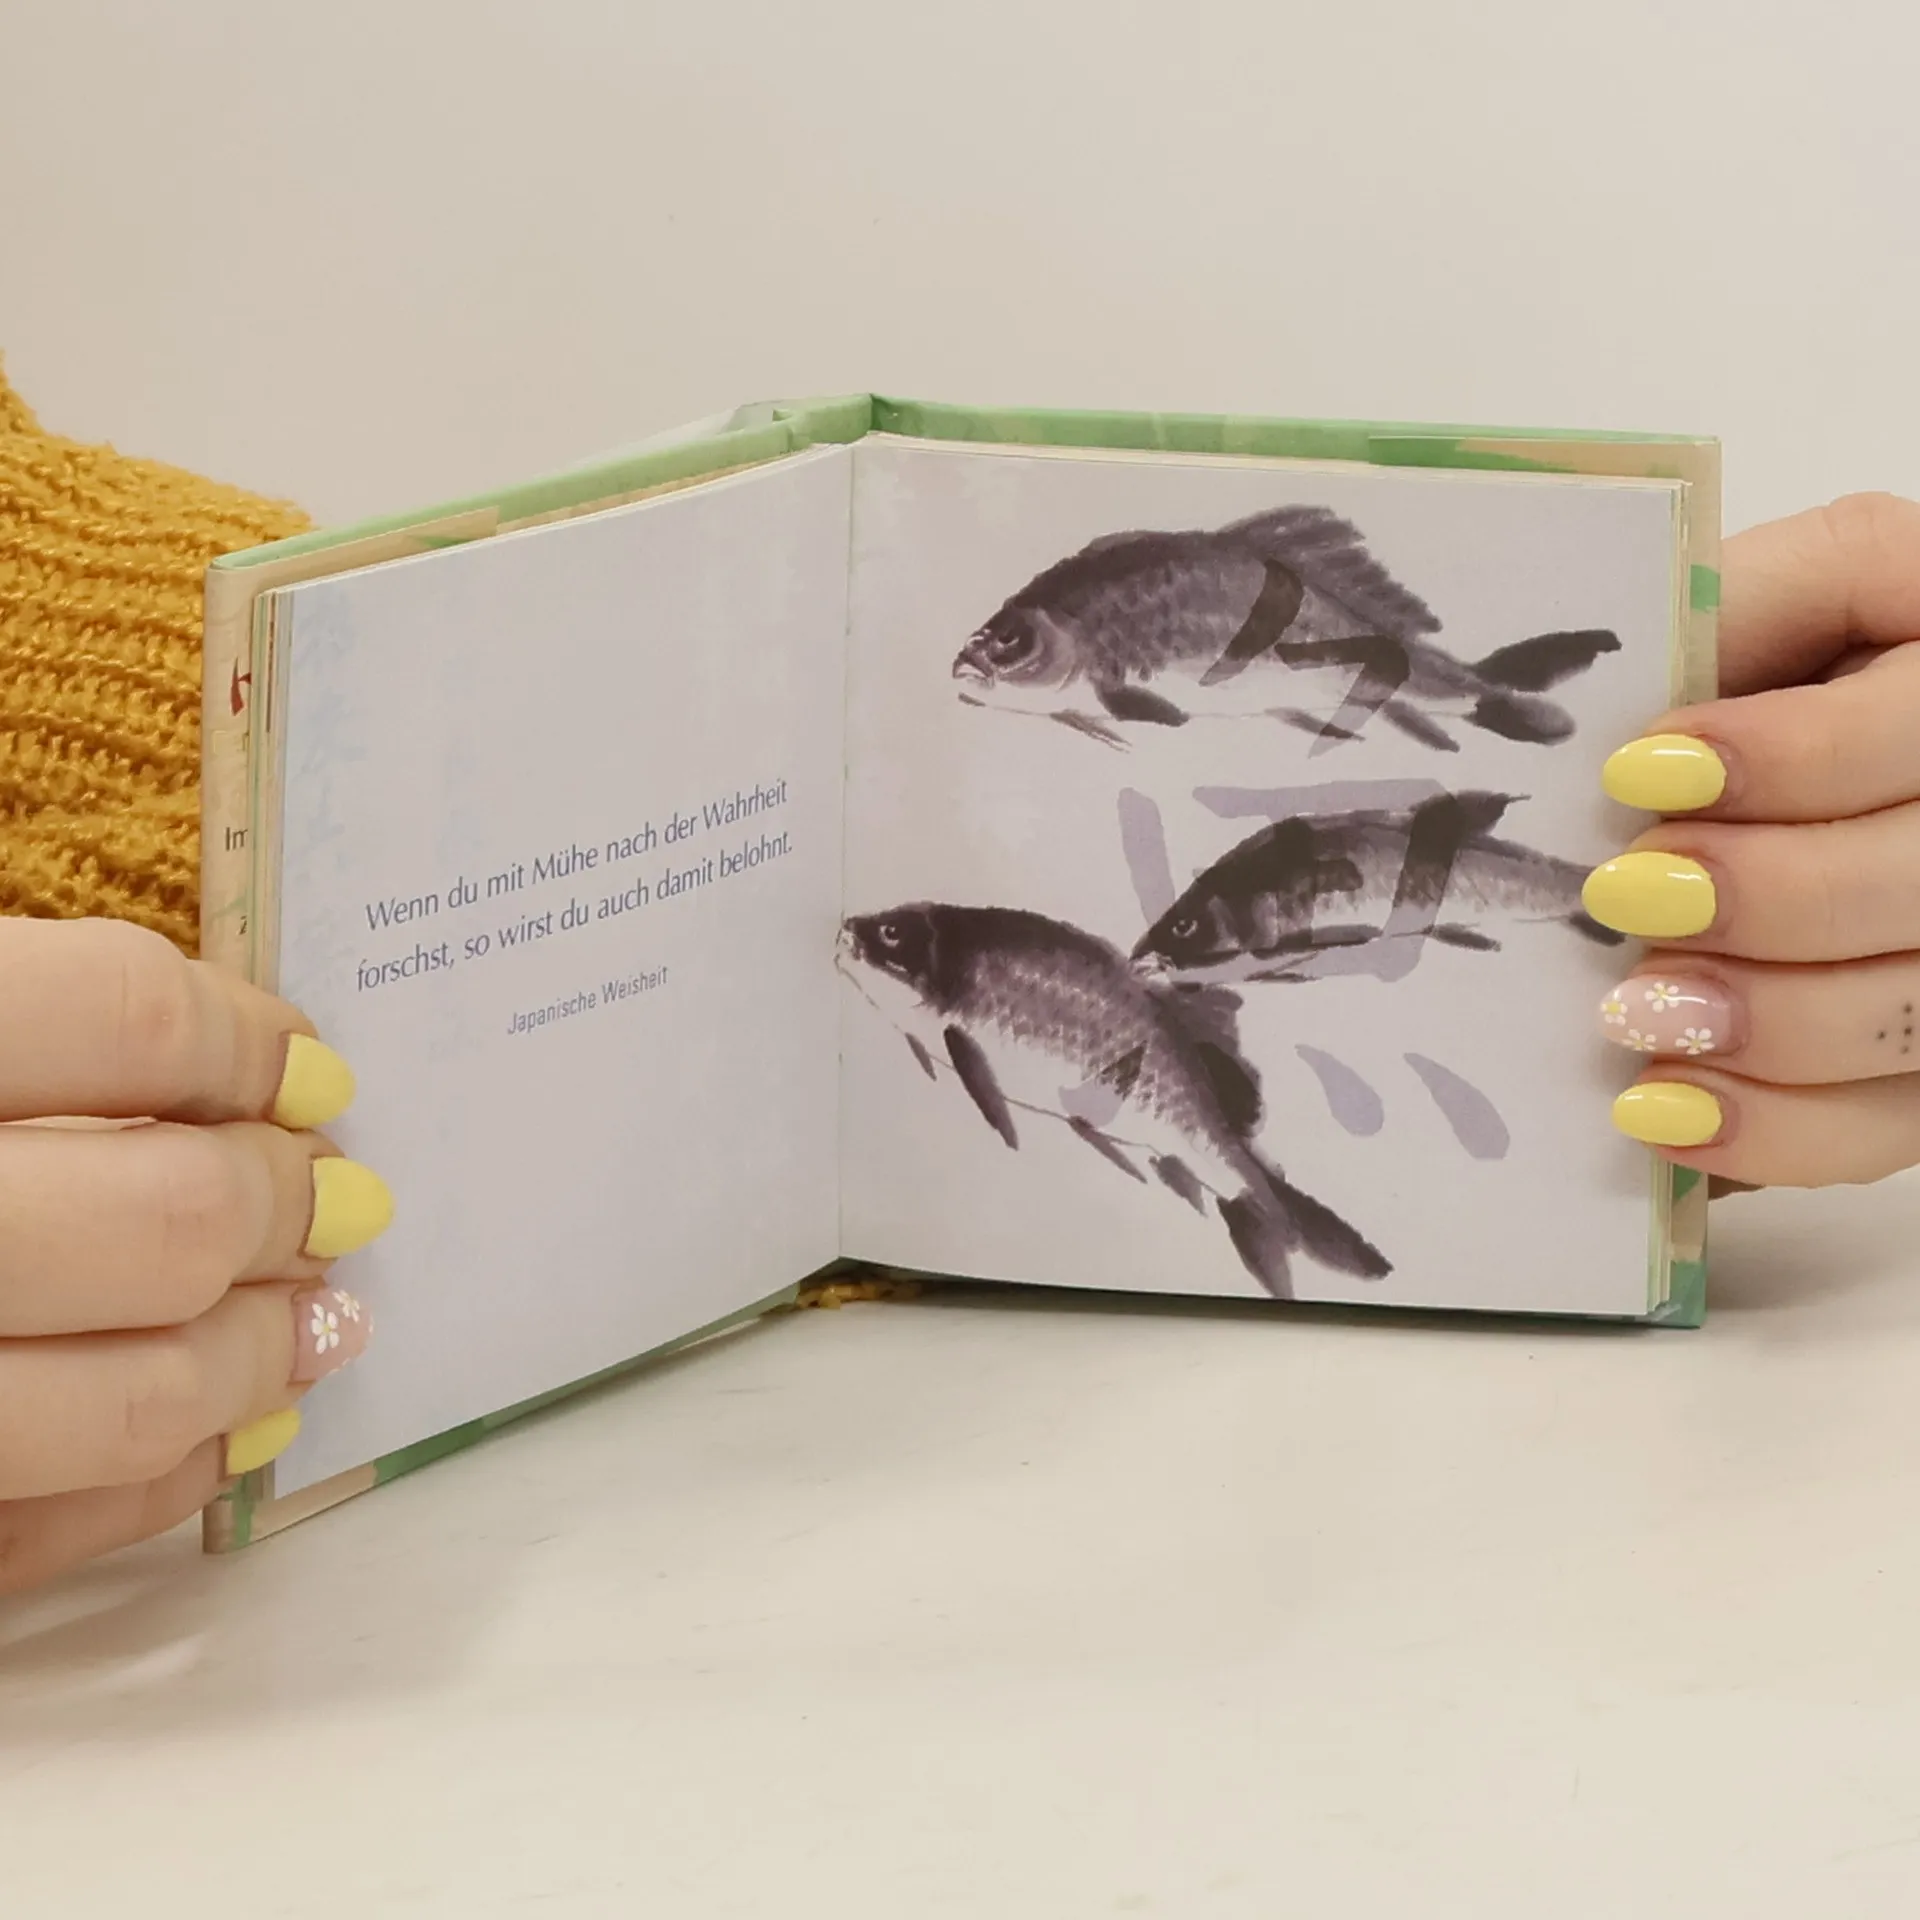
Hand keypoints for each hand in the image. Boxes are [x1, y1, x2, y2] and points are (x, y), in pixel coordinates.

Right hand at [0, 919, 390, 1592]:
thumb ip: (45, 1032)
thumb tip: (258, 1067)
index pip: (125, 1019)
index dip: (244, 1043)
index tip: (311, 1068)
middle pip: (165, 1215)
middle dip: (276, 1204)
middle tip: (331, 1197)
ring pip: (135, 1395)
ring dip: (257, 1354)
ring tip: (322, 1322)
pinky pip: (54, 1529)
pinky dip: (168, 1477)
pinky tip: (232, 1427)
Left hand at [1582, 491, 1919, 1187]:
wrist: (1740, 790)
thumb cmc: (1719, 681)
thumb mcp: (1725, 612)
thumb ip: (1711, 624)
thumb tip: (1614, 716)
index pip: (1915, 726)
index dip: (1790, 756)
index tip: (1640, 770)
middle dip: (1772, 895)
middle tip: (1629, 897)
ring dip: (1768, 1022)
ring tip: (1636, 1010)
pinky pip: (1892, 1123)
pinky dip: (1773, 1128)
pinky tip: (1663, 1110)